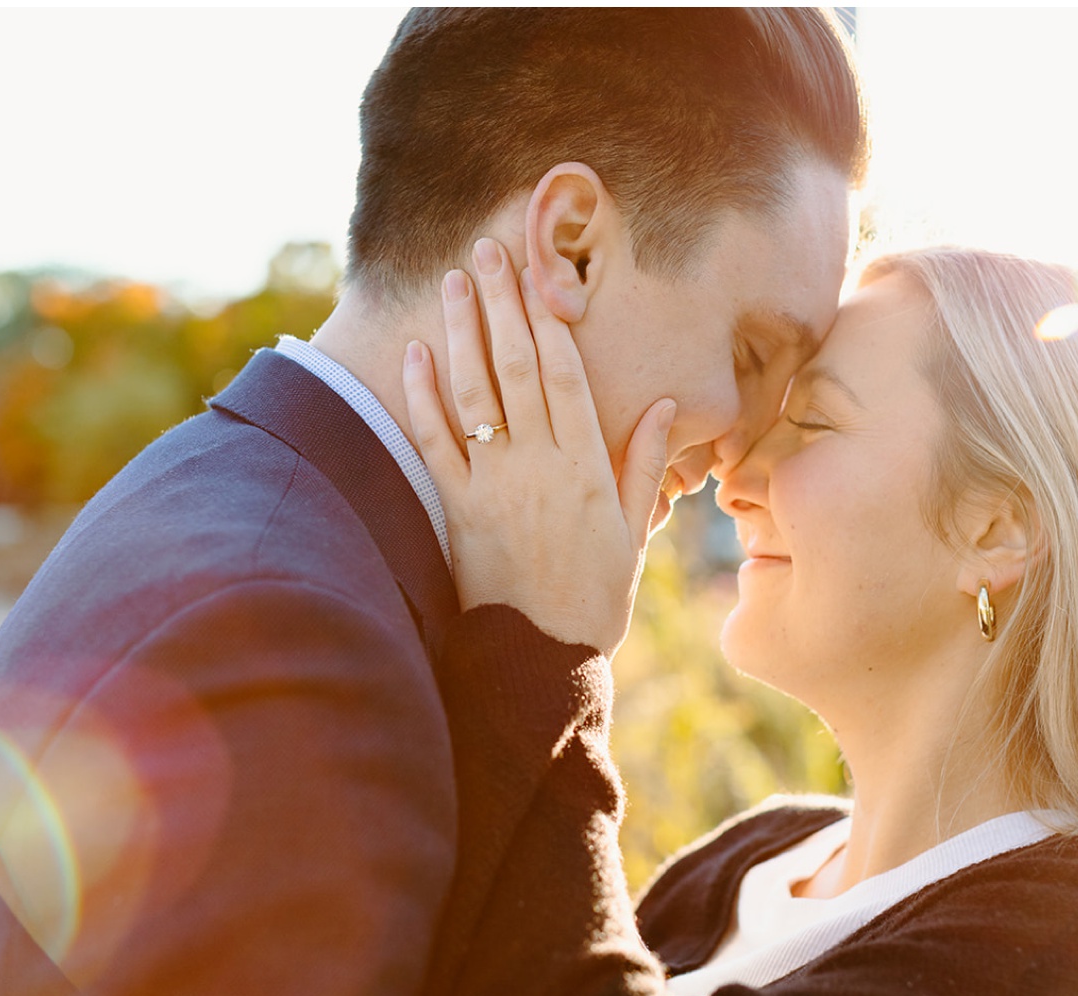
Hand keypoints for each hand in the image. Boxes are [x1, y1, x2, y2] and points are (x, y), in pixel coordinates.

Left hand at [401, 238, 675, 655]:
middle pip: (517, 368)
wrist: (541, 661)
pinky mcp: (457, 511)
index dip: (549, 319)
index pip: (566, 376)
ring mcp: (494, 486)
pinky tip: (414, 354)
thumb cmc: (594, 601)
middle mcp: (539, 467)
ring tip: (452, 282)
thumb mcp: (632, 534)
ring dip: (460, 333)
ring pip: (474, 394)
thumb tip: (662, 403)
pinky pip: (435, 443)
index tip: (538, 274)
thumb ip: (642, 466)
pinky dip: (423, 397)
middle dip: (502, 305)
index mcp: (587, 469)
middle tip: (487, 252)